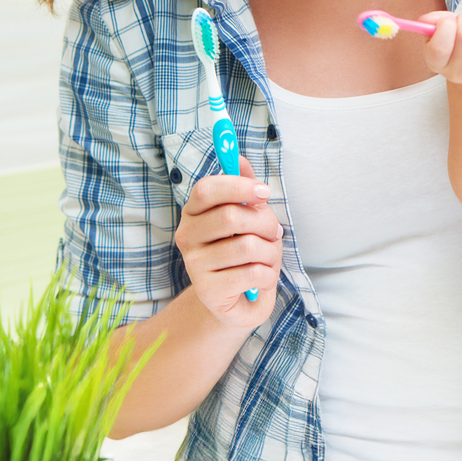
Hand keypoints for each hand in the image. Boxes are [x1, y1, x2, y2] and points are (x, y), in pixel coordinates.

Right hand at [174, 155, 281, 327]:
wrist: (236, 302)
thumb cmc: (244, 253)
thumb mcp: (248, 217)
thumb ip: (244, 187)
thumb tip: (239, 158)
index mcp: (193, 213)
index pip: (206, 189)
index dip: (238, 186)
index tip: (264, 191)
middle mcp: (187, 237)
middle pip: (230, 216)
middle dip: (264, 222)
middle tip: (275, 232)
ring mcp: (194, 266)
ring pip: (247, 246)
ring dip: (270, 251)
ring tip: (267, 257)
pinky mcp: (208, 291)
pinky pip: (252, 273)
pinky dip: (268, 275)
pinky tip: (262, 279)